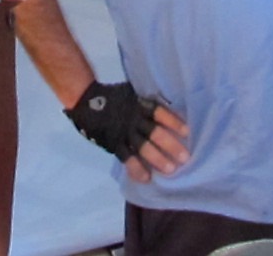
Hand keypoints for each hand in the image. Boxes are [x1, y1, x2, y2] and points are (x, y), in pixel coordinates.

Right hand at [65, 81, 191, 181]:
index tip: (187, 131)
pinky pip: (126, 157)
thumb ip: (144, 104)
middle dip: (170, 145)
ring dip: (157, 158)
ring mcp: (123, 131)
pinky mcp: (113, 142)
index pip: (159, 112)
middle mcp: (133, 118)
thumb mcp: (130, 94)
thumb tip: (162, 112)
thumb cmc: (111, 96)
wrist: (85, 98)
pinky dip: (136, 168)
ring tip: (170, 170)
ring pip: (143, 146)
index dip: (173, 121)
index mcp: (138, 105)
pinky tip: (146, 178)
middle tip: (184, 157)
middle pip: (155, 132)